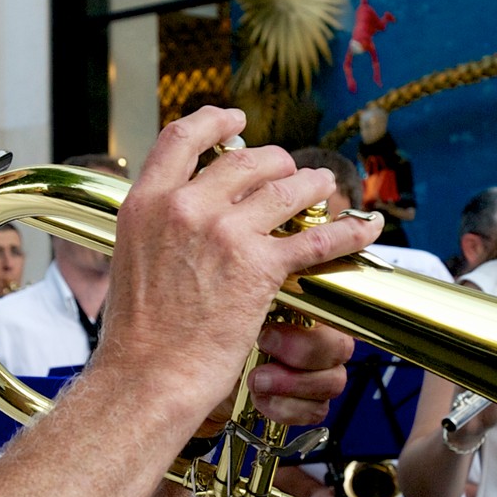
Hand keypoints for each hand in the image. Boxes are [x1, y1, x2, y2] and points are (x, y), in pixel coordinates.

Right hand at [93, 108, 382, 425]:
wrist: (146, 375)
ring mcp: (224, 233)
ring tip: (325, 186)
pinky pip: (316, 238)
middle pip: (245, 159)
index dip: (214, 122)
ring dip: (313, 184)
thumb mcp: (131, 258)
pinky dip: (347, 231)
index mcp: (145, 203)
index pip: (181, 138)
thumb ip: (159, 226)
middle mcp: (184, 207)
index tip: (235, 121)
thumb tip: (182, 215)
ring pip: (285, 189)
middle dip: (275, 161)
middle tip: (286, 170)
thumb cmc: (138, 333)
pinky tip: (365, 228)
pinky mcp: (259, 266)